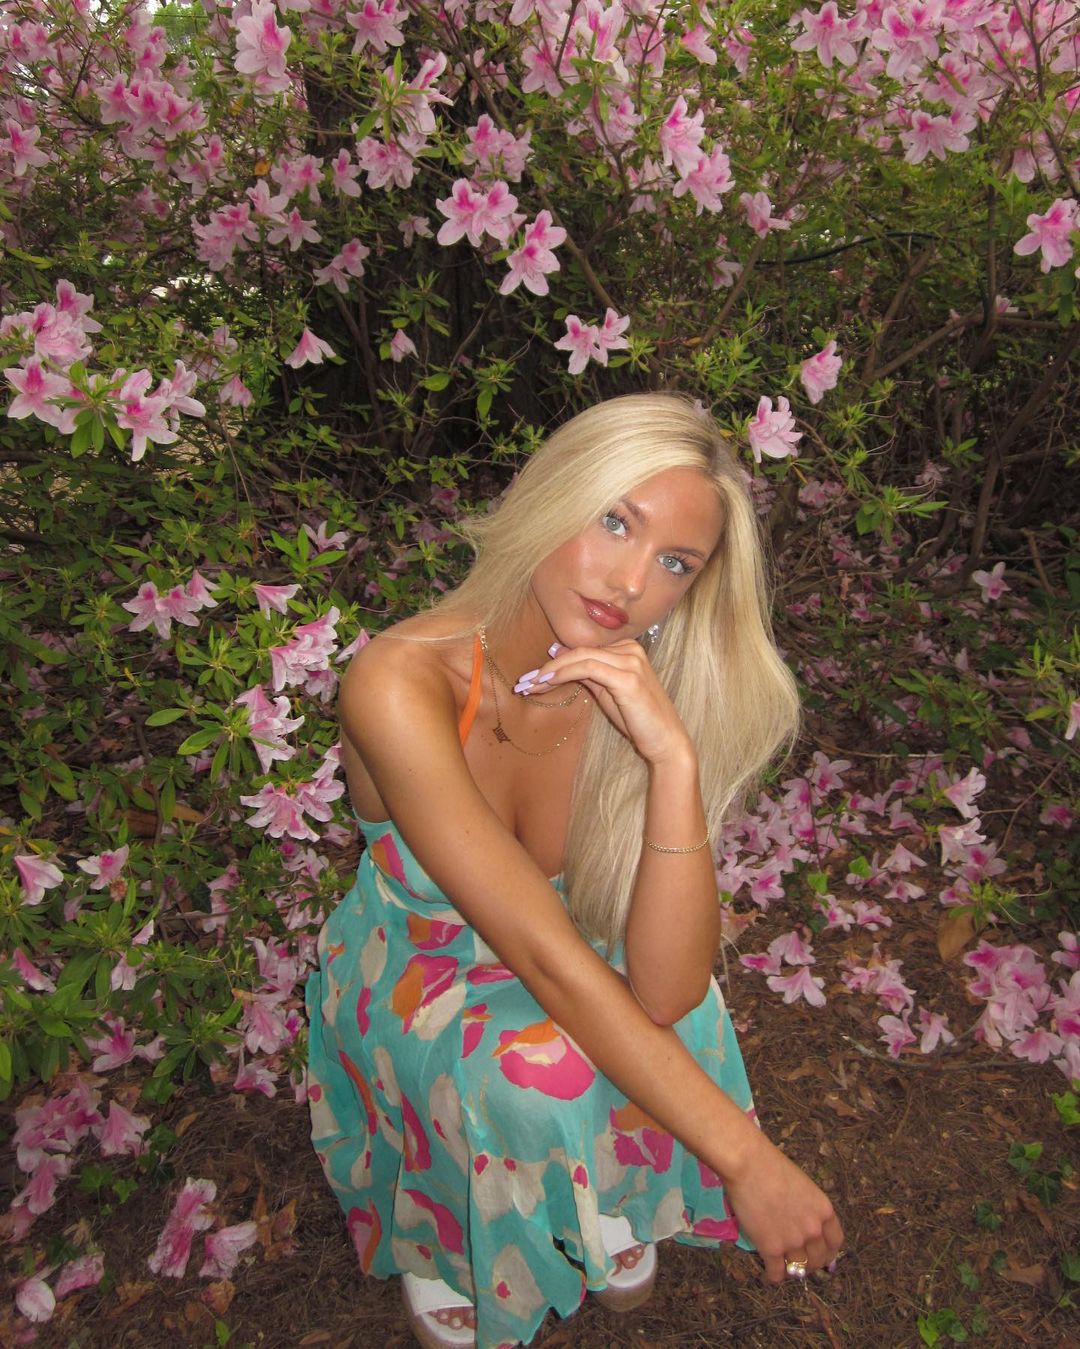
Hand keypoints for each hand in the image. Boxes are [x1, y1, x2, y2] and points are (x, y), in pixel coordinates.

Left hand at [522, 639, 690, 765]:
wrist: (665, 741)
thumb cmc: (637, 719)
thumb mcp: (607, 692)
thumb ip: (586, 673)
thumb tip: (557, 656)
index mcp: (627, 649)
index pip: (583, 651)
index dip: (554, 663)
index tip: (531, 678)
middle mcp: (631, 649)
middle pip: (579, 652)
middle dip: (547, 667)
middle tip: (523, 683)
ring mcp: (631, 661)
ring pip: (580, 657)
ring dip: (550, 671)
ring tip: (529, 686)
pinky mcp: (628, 677)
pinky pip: (588, 668)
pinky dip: (564, 673)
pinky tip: (547, 683)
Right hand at [722, 1131, 843, 1282]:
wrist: (748, 1164)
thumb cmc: (771, 1166)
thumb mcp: (802, 1187)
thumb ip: (808, 1208)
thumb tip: (804, 1226)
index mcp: (824, 1211)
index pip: (835, 1243)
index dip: (827, 1252)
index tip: (819, 1255)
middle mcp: (814, 1230)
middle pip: (818, 1260)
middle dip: (809, 1263)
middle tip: (797, 1261)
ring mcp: (794, 1242)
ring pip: (799, 1270)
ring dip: (791, 1270)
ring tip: (781, 1268)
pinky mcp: (772, 1249)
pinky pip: (776, 1274)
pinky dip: (772, 1277)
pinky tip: (767, 1275)